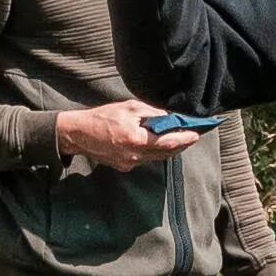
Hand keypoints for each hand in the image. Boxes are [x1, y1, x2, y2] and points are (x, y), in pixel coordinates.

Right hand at [54, 98, 210, 171]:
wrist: (79, 134)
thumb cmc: (103, 117)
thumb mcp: (129, 108)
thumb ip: (151, 113)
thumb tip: (169, 117)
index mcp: (136, 140)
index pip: (168, 143)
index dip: (184, 139)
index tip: (196, 134)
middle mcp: (134, 156)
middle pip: (165, 153)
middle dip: (180, 145)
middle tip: (191, 135)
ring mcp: (129, 164)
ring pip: (156, 158)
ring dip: (168, 149)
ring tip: (179, 138)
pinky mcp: (124, 167)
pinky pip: (145, 159)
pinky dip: (155, 152)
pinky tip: (158, 143)